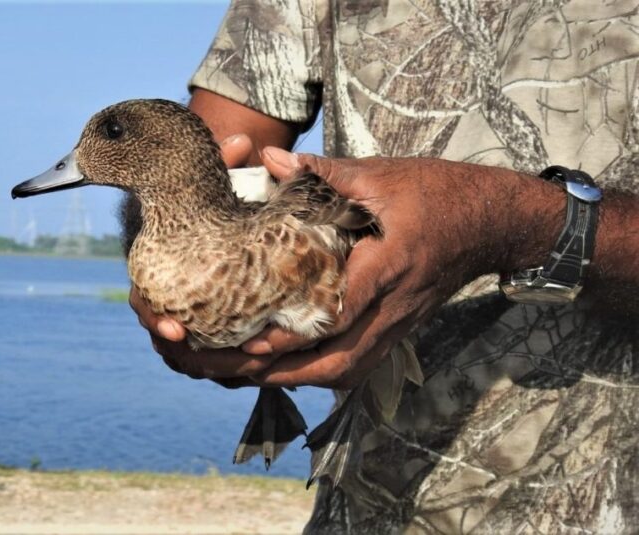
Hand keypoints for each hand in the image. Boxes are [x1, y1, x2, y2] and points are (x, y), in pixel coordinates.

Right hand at [129, 133, 272, 387]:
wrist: (213, 217)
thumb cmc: (210, 200)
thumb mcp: (212, 181)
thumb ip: (221, 163)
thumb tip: (241, 141)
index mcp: (157, 267)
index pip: (144, 301)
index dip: (155, 318)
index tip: (175, 328)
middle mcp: (168, 297)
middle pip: (167, 339)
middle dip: (186, 354)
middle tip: (211, 360)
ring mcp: (187, 315)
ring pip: (190, 355)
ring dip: (209, 365)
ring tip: (238, 369)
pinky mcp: (212, 328)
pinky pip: (214, 357)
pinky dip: (227, 365)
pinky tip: (251, 367)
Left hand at [237, 148, 561, 388]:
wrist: (493, 223)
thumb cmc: (440, 195)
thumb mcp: (383, 176)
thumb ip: (325, 173)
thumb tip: (272, 160)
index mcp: (390, 266)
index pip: (340, 312)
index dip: (294, 332)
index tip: (250, 339)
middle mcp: (393, 307)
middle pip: (336, 362)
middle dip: (280, 372)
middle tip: (228, 368)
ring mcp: (396, 325)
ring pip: (342, 371)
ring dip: (292, 379)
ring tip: (243, 373)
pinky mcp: (395, 331)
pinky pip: (352, 365)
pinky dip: (313, 372)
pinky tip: (280, 367)